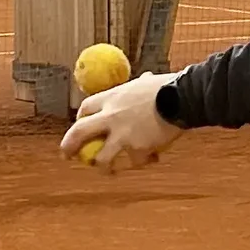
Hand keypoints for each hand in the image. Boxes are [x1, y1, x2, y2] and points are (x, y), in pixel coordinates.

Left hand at [61, 71, 179, 169]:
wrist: (182, 98)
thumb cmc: (167, 87)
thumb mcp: (146, 83)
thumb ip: (139, 85)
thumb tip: (145, 78)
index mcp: (111, 97)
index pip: (85, 108)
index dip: (80, 119)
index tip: (81, 127)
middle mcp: (111, 116)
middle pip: (79, 133)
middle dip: (69, 146)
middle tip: (67, 156)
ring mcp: (122, 134)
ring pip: (102, 158)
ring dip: (103, 166)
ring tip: (108, 171)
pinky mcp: (137, 148)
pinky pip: (136, 161)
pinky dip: (145, 161)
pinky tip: (155, 158)